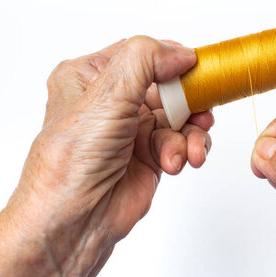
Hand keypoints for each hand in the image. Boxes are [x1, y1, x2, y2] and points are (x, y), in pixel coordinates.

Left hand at [13, 36, 213, 276]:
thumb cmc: (72, 162)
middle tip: (203, 109)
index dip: (171, 59)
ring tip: (189, 150)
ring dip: (189, 132)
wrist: (74, 223)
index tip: (197, 68)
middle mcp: (111, 101)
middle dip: (189, 100)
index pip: (140, 53)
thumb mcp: (107, 96)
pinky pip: (181, 141)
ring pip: (179, 115)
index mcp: (89, 76)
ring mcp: (131, 129)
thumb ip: (145, 61)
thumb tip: (182, 54)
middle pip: (166, 84)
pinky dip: (186, 150)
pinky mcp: (149, 155)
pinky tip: (180, 162)